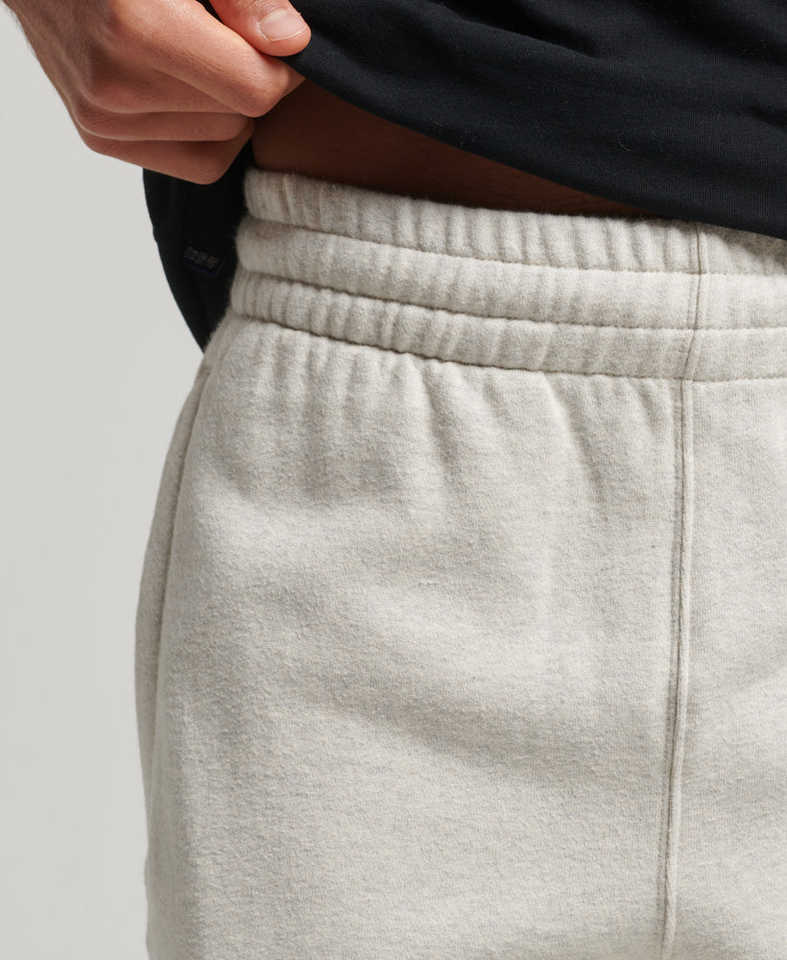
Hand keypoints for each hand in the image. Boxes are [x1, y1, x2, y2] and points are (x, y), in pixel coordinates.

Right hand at [7, 0, 310, 182]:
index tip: (281, 40)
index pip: (254, 89)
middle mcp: (113, 86)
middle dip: (250, 77)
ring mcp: (103, 120)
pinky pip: (198, 163)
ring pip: (222, 138)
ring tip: (204, 56)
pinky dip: (211, 132)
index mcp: (136, 30)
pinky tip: (195, 90)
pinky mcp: (102, 138)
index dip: (284, 66)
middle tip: (233, 38)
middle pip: (240, 114)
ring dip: (228, 103)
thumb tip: (292, 43)